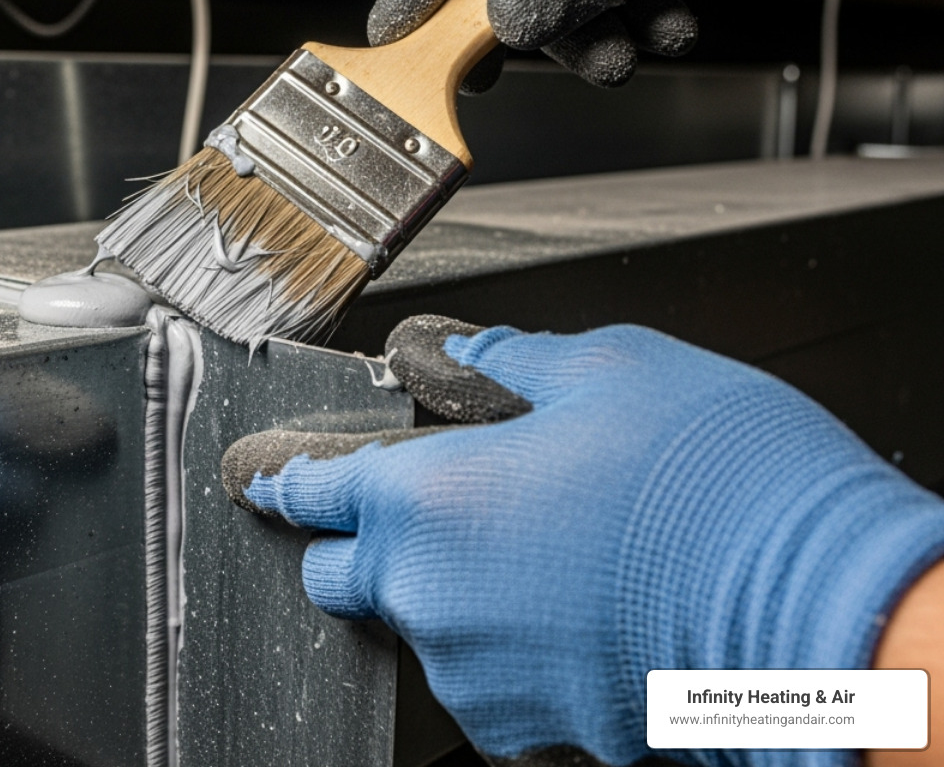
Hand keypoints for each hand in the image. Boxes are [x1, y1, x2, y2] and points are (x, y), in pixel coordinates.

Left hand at [224, 316, 943, 765]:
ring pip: (421, 631)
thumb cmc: (717, 485)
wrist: (820, 610)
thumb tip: (459, 352)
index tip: (261, 480)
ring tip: (549, 555)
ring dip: (452, 597)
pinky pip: (485, 681)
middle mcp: (430, 595)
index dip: (281, 478)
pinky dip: (508, 649)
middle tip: (441, 509)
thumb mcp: (609, 370)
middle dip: (365, 543)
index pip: (308, 489)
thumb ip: (509, 363)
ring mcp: (476, 673)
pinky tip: (577, 609)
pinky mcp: (531, 729)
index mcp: (427, 497)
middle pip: (341, 575)